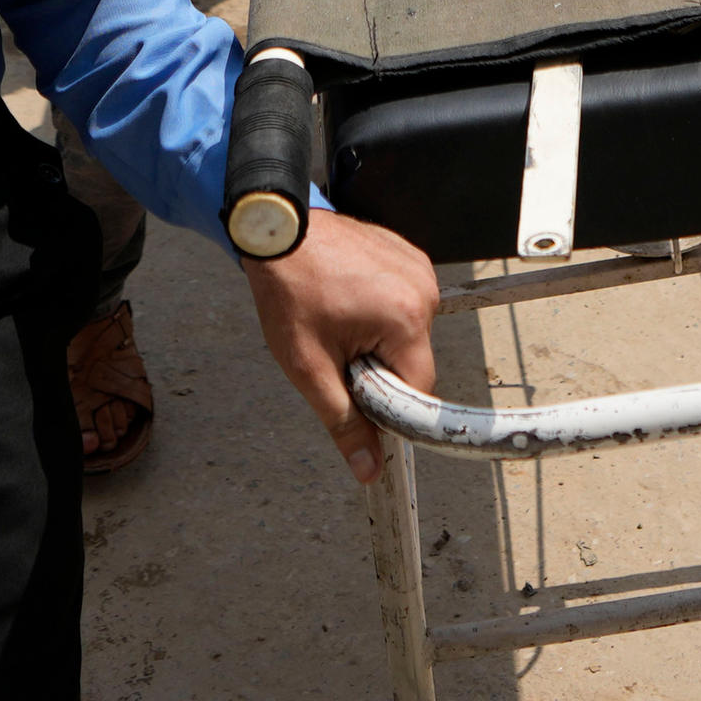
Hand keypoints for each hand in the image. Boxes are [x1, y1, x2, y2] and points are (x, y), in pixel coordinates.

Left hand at [247, 207, 440, 481]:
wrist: (277, 230)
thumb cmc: (289, 292)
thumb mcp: (309, 367)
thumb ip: (344, 421)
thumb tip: (369, 469)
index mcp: (406, 320)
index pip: (417, 390)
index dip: (386, 404)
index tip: (356, 395)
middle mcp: (423, 292)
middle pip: (414, 360)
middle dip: (379, 368)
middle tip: (336, 350)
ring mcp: (419, 270)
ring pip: (409, 332)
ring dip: (381, 339)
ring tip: (340, 317)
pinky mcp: (411, 256)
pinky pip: (407, 302)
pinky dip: (383, 310)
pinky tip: (351, 297)